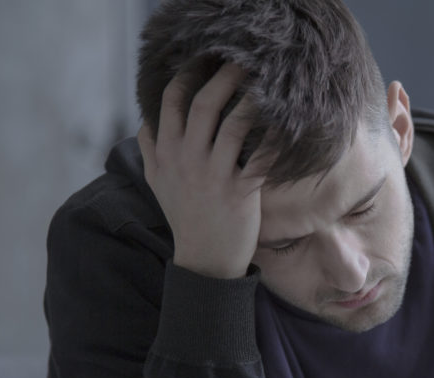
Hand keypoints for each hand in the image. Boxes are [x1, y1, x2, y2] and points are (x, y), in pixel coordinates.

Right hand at [137, 63, 270, 278]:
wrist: (204, 260)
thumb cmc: (184, 217)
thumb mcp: (157, 183)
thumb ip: (150, 150)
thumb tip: (146, 122)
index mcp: (167, 152)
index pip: (171, 101)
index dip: (189, 75)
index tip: (206, 60)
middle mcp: (187, 160)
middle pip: (204, 104)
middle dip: (225, 77)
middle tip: (244, 62)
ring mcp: (213, 176)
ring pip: (233, 125)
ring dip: (252, 100)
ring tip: (268, 84)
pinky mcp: (239, 192)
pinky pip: (260, 157)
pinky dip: (275, 139)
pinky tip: (287, 124)